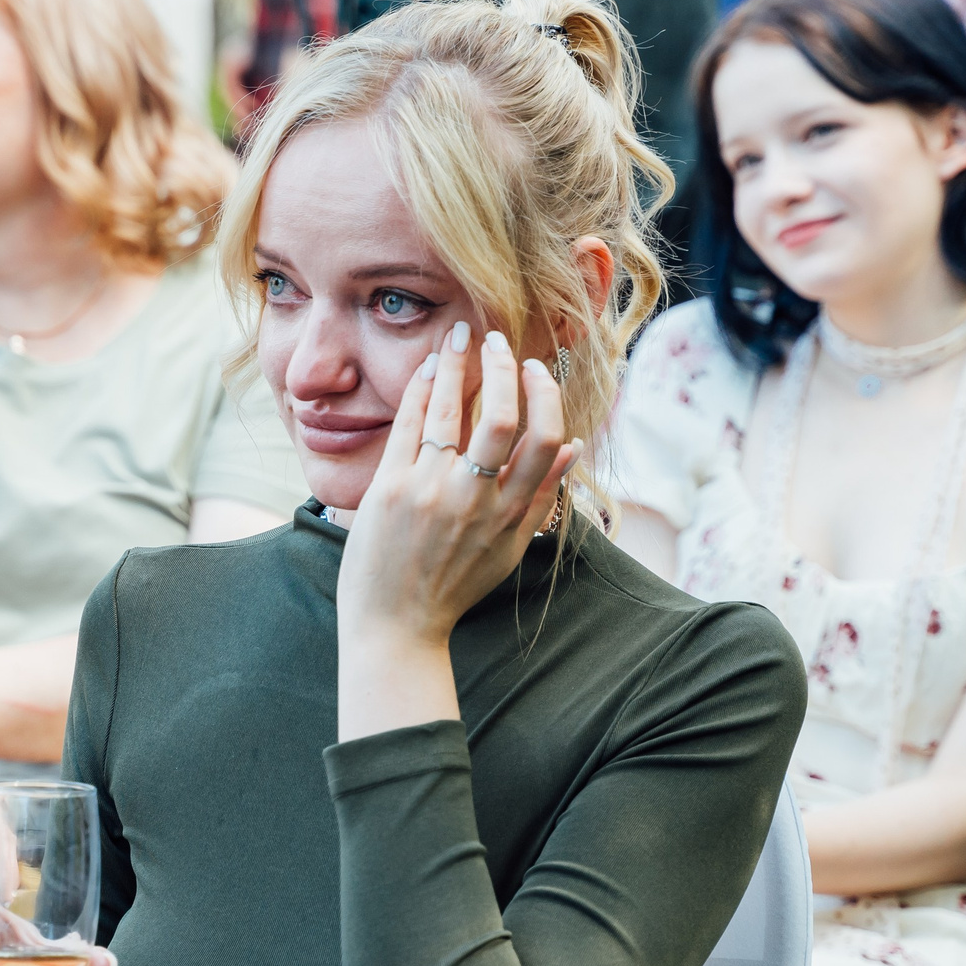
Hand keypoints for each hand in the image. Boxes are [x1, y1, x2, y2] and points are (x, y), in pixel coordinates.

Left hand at [336, 322, 577, 651]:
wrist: (395, 628)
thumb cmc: (453, 587)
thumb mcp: (510, 549)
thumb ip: (542, 497)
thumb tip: (575, 447)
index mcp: (511, 515)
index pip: (546, 441)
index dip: (545, 397)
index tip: (537, 370)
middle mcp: (474, 500)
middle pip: (501, 419)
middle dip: (502, 369)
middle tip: (498, 341)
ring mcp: (430, 492)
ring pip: (449, 412)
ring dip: (457, 365)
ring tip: (459, 337)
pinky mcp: (390, 489)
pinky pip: (408, 425)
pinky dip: (420, 390)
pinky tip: (427, 368)